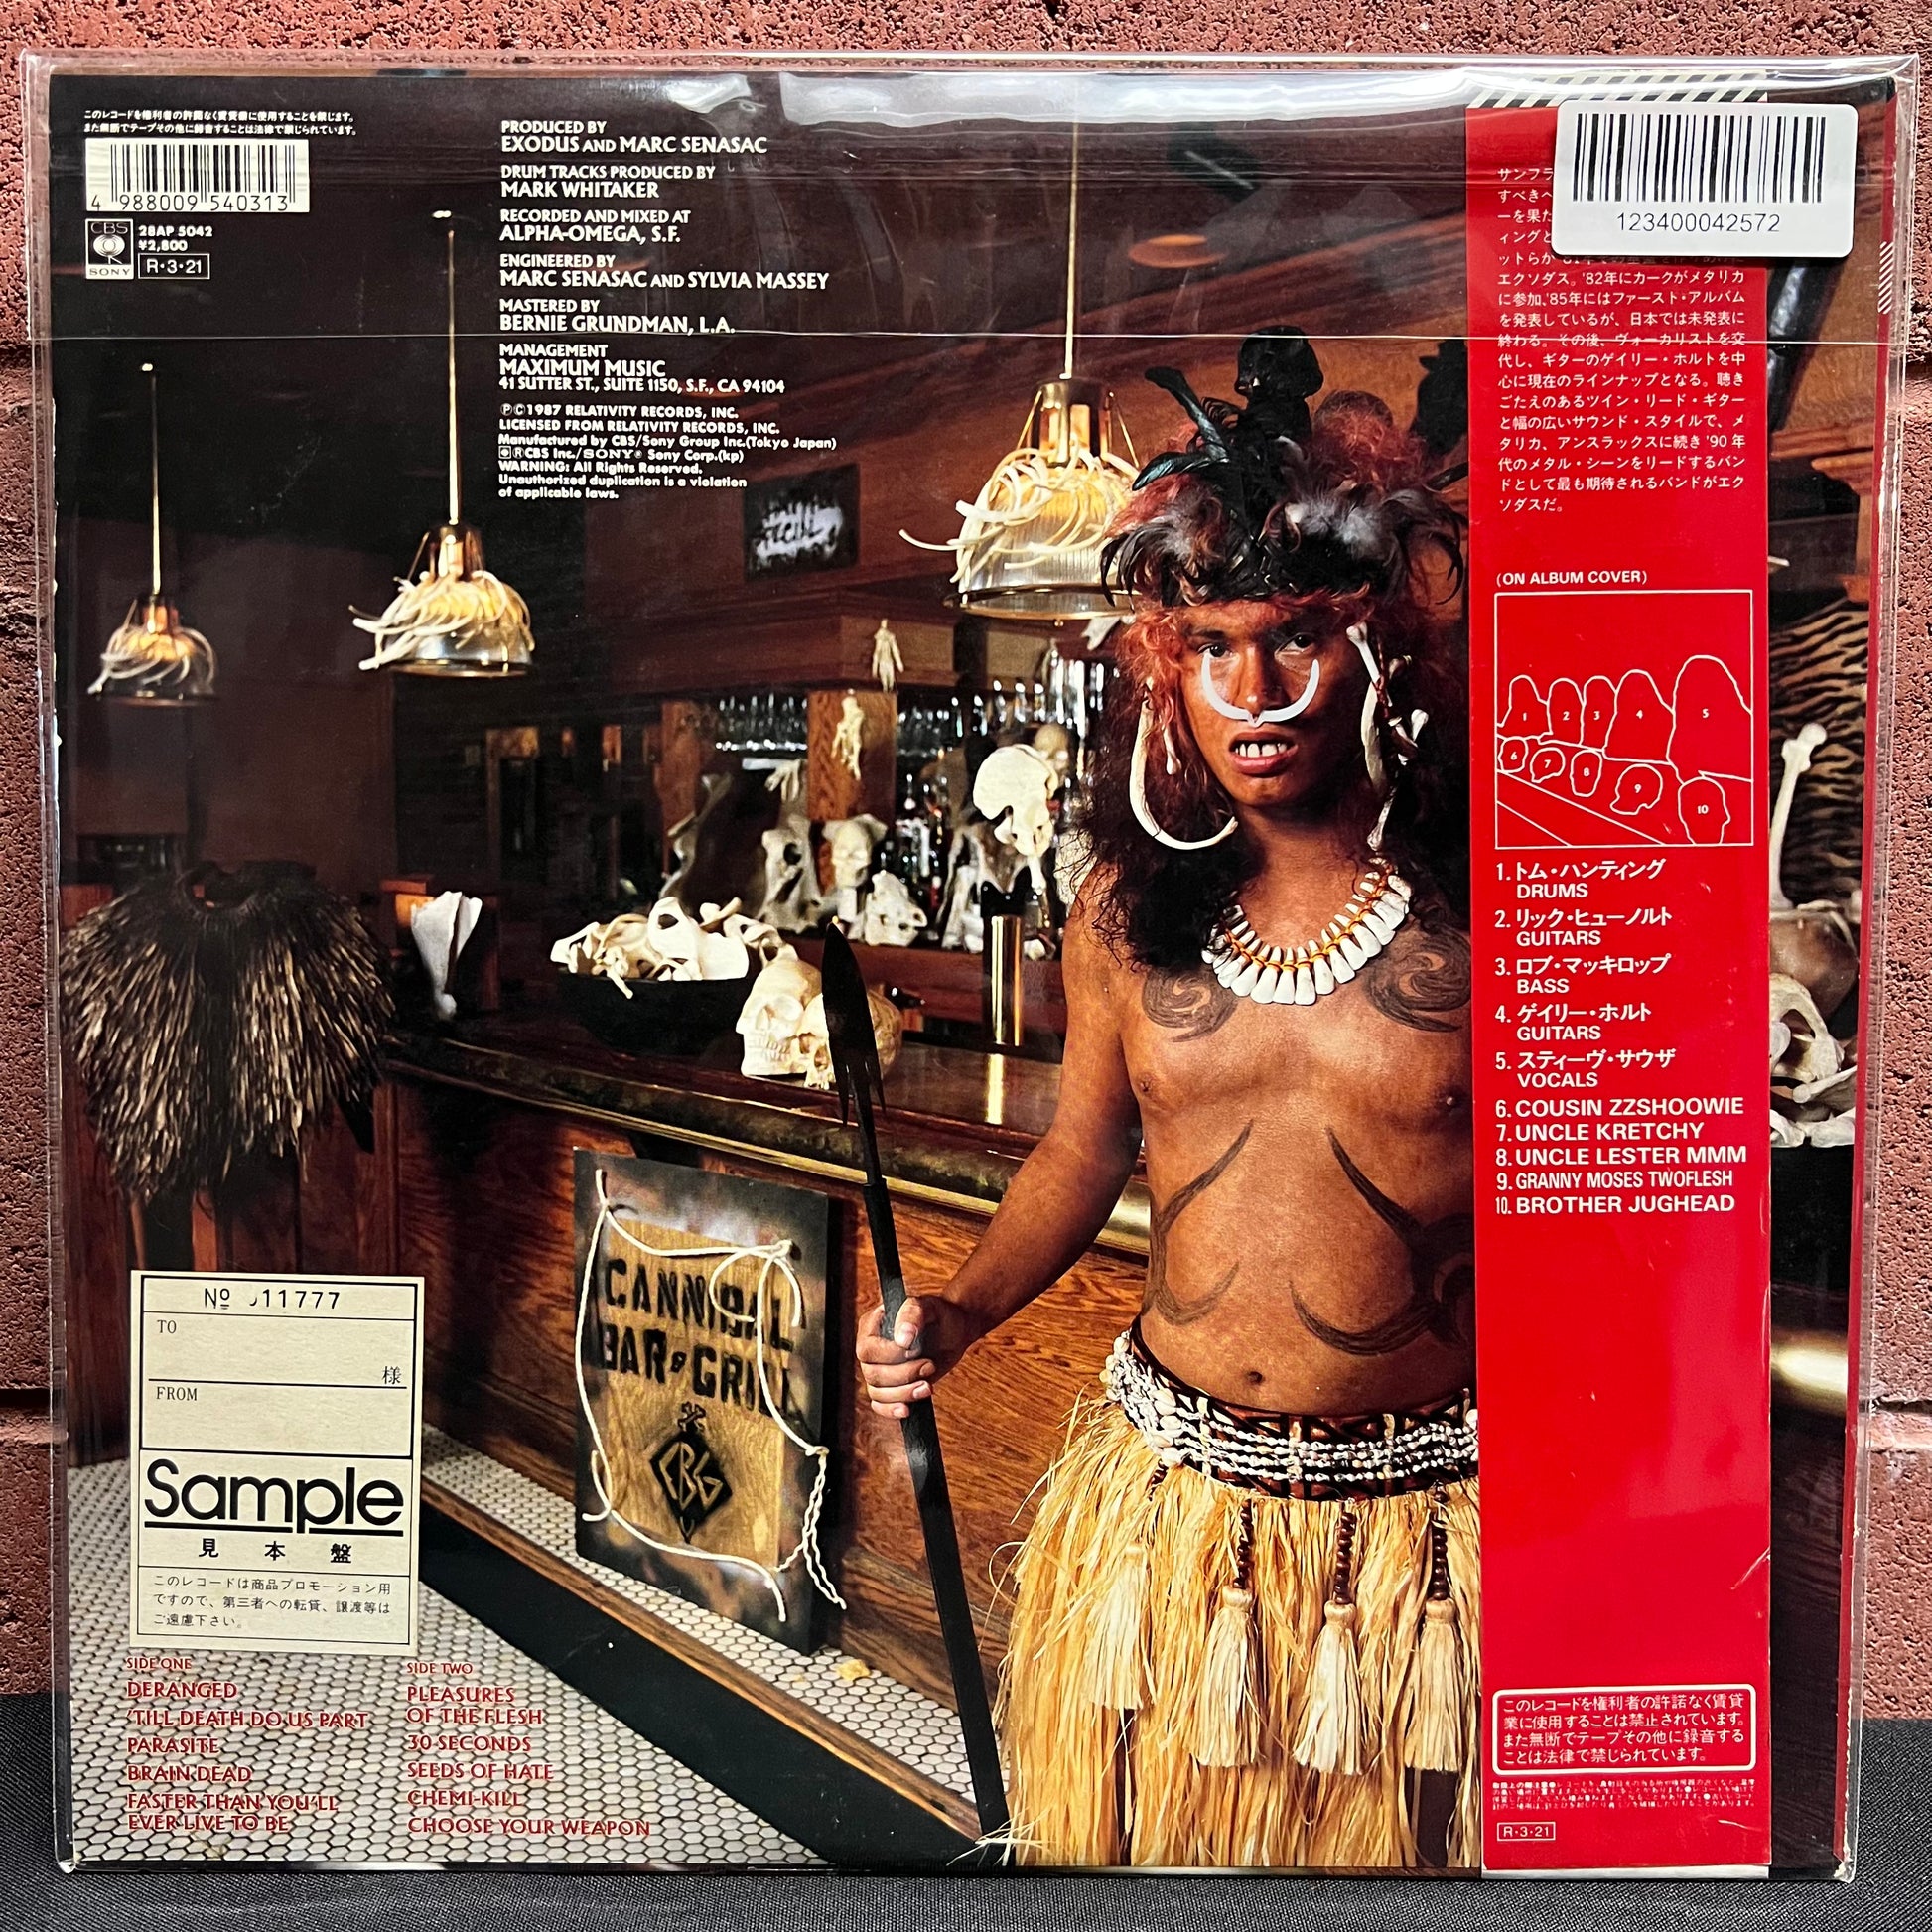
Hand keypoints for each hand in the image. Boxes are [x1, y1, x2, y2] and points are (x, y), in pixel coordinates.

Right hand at [855, 1295, 980, 1418]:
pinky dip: (891, 1410)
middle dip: (903, 1376)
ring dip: (903, 1394)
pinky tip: (907, 1410)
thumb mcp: (929, 1306)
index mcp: (871, 1326)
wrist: (954, 1331)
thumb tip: (903, 1339)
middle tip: (929, 1366)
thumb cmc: (939, 1314)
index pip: (867, 1350)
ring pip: (877, 1392)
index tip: (916, 1349)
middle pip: (872, 1374)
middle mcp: (871, 1349)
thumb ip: (913, 1314)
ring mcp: (879, 1369)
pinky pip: (880, 1405)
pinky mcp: (890, 1386)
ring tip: (928, 1386)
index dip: (890, 1356)